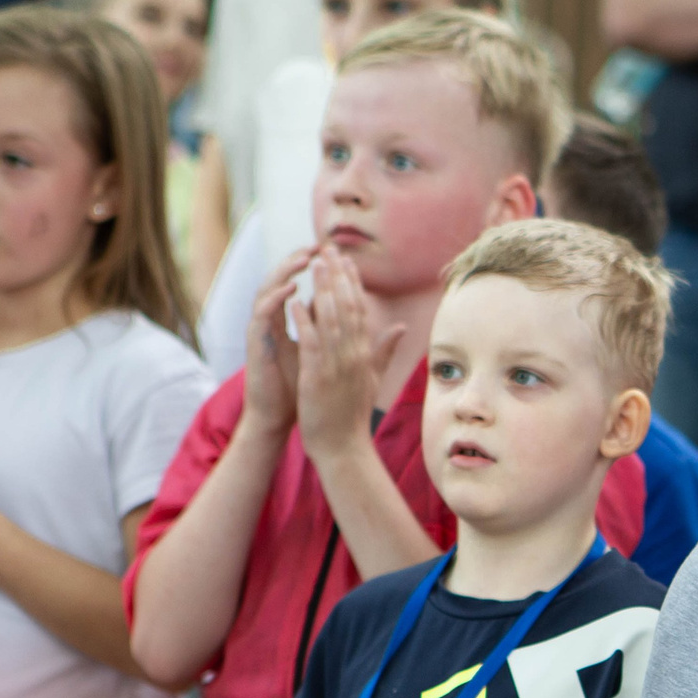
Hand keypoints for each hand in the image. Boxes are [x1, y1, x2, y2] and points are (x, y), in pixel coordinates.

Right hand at [239, 247, 315, 439]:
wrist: (278, 418)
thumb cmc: (298, 387)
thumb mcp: (319, 352)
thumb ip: (327, 329)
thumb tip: (343, 307)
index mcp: (285, 323)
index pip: (297, 285)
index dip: (312, 269)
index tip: (333, 254)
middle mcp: (269, 322)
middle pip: (279, 281)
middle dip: (297, 261)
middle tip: (318, 245)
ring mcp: (260, 332)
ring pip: (267, 291)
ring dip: (285, 272)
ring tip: (305, 258)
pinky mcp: (256, 344)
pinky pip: (262, 315)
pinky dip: (276, 299)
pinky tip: (292, 288)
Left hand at [291, 253, 406, 462]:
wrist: (344, 447)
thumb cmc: (354, 415)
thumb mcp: (372, 378)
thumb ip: (385, 350)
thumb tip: (401, 327)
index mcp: (364, 353)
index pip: (360, 310)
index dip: (352, 283)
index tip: (344, 261)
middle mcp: (354, 354)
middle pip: (347, 307)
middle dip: (337, 276)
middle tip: (328, 250)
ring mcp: (337, 364)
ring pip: (331, 319)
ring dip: (322, 289)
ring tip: (315, 264)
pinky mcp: (318, 376)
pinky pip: (312, 342)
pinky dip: (305, 320)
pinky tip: (297, 300)